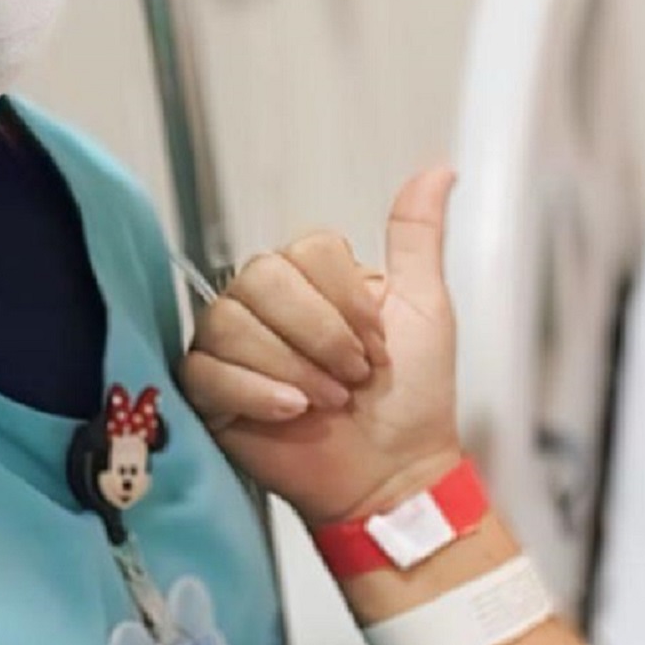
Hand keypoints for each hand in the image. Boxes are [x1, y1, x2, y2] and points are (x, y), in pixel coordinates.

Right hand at [184, 166, 467, 526]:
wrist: (395, 474)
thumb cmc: (412, 398)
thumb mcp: (425, 307)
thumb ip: (417, 237)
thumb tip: (438, 169)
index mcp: (312, 278)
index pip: (305, 250)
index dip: (345, 300)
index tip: (378, 344)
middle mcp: (265, 302)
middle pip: (262, 279)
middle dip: (320, 334)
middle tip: (354, 377)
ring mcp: (232, 346)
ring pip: (231, 323)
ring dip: (294, 367)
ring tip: (328, 402)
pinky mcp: (209, 391)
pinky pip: (206, 369)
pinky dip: (256, 391)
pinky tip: (292, 412)